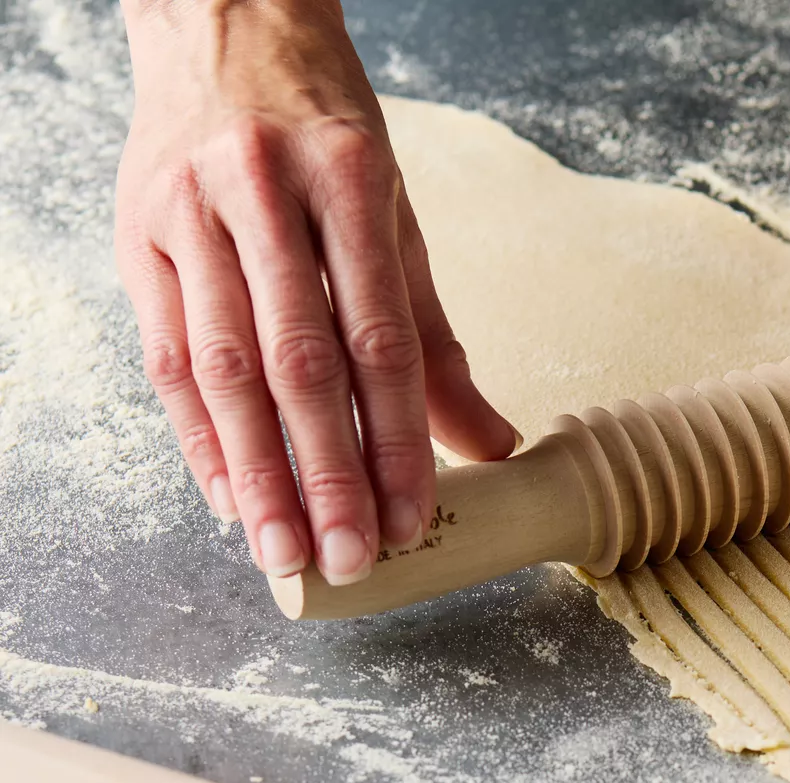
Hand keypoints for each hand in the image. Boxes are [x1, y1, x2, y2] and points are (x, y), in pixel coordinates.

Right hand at [115, 0, 516, 584]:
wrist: (223, 24)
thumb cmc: (323, 137)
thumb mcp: (394, 220)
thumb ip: (434, 341)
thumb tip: (489, 444)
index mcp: (346, 183)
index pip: (378, 341)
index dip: (395, 441)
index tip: (409, 518)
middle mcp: (260, 195)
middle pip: (297, 363)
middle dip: (326, 474)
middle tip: (349, 557)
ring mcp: (187, 214)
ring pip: (223, 367)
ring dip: (257, 472)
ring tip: (286, 550)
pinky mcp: (135, 236)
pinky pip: (166, 355)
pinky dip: (198, 435)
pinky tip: (228, 498)